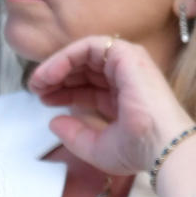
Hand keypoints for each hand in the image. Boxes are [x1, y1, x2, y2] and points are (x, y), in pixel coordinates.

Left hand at [28, 35, 195, 174]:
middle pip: (83, 69)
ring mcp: (128, 63)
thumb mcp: (96, 147)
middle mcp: (126, 77)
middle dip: (56, 77)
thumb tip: (53, 121)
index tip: (43, 99)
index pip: (88, 87)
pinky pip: (88, 46)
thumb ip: (73, 135)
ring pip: (83, 54)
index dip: (63, 90)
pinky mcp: (126, 54)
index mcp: (123, 98)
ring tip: (37, 82)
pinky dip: (65, 57)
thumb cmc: (137, 150)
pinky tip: (49, 74)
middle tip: (34, 88)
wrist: (161, 145)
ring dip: (56, 66)